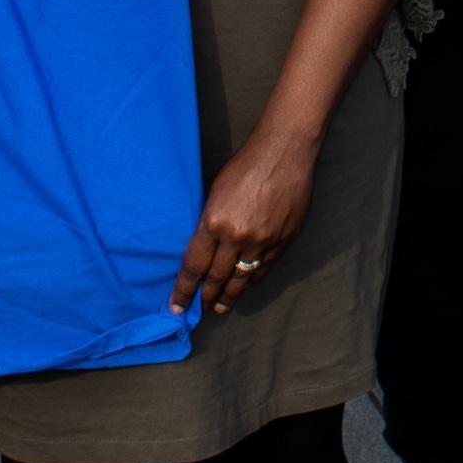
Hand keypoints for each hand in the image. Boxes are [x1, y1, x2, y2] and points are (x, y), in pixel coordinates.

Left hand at [172, 121, 318, 316]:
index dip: (184, 290)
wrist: (285, 152)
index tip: (177, 307)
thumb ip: (210, 223)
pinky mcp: (283, 241)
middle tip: (200, 310)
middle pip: (217, 278)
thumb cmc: (246, 165)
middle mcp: (237, 237)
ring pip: (242, 280)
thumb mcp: (216, 193)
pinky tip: (245, 286)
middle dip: (206, 298)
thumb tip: (205, 249)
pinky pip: (264, 270)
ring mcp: (263, 242)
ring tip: (221, 307)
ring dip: (229, 297)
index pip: (194, 267)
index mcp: (214, 222)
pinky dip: (252, 281)